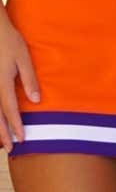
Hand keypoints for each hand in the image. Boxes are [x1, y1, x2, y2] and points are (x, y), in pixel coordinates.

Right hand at [0, 18, 38, 152]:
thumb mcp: (23, 58)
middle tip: (9, 149)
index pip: (10, 111)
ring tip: (0, 141)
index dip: (16, 126)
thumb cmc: (8, 42)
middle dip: (2, 134)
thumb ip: (29, 80)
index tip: (22, 139)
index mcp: (1, 84)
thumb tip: (36, 100)